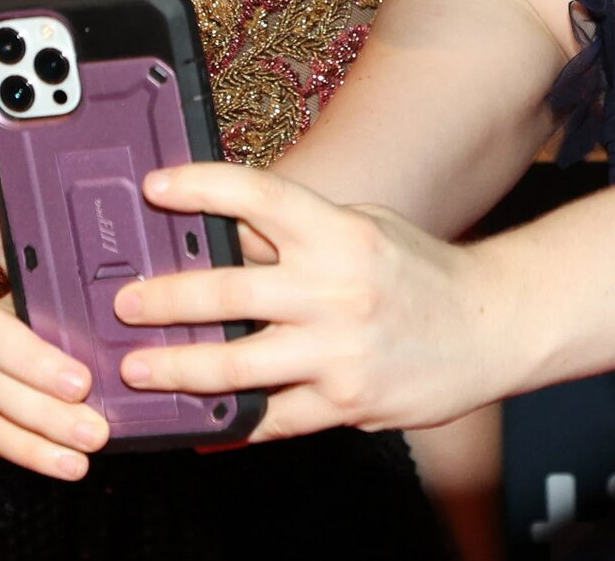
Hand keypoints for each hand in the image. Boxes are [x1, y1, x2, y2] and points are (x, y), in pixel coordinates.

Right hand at [0, 177, 108, 478]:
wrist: (117, 376)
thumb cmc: (95, 316)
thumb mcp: (105, 282)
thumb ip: (83, 240)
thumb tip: (44, 175)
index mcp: (21, 282)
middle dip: (36, 364)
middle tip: (84, 382)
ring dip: (45, 419)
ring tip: (94, 430)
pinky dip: (36, 452)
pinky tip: (73, 462)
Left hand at [112, 162, 517, 439]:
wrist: (490, 326)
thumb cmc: (420, 272)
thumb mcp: (363, 229)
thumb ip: (299, 235)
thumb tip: (224, 240)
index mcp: (339, 232)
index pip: (258, 196)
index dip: (201, 187)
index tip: (156, 189)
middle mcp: (335, 288)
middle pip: (228, 289)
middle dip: (165, 298)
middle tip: (125, 304)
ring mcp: (338, 350)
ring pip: (236, 364)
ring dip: (177, 367)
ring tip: (140, 368)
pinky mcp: (344, 401)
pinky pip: (272, 418)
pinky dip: (231, 426)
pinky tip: (199, 428)